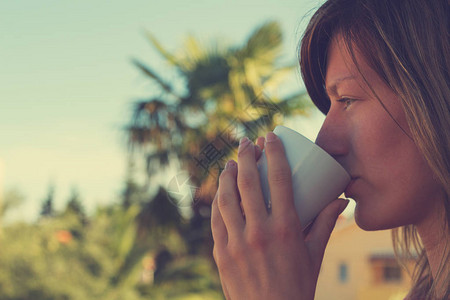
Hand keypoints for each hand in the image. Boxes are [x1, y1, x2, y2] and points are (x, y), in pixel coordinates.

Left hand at [211, 132, 348, 299]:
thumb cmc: (298, 285)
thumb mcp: (315, 254)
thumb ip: (325, 224)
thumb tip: (341, 200)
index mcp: (286, 229)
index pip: (280, 179)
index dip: (274, 153)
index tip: (270, 137)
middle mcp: (259, 231)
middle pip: (249, 182)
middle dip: (246, 156)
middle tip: (245, 142)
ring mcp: (237, 243)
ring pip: (226, 198)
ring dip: (227, 176)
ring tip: (231, 164)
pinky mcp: (221, 253)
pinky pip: (217, 220)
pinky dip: (218, 202)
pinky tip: (220, 193)